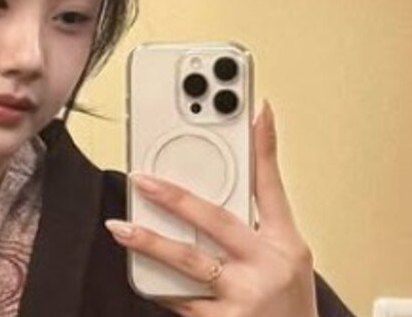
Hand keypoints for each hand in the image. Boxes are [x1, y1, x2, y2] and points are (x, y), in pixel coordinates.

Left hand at [105, 101, 318, 316]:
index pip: (271, 189)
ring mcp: (241, 300)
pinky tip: (139, 272)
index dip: (263, 151)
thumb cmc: (288, 301)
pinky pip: (181, 302)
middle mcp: (264, 270)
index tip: (254, 113)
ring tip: (121, 229)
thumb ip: (266, 201)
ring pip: (189, 266)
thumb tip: (257, 134)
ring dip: (151, 245)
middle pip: (217, 223)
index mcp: (284, 246)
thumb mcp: (291, 250)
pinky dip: (159, 286)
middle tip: (141, 180)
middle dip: (177, 198)